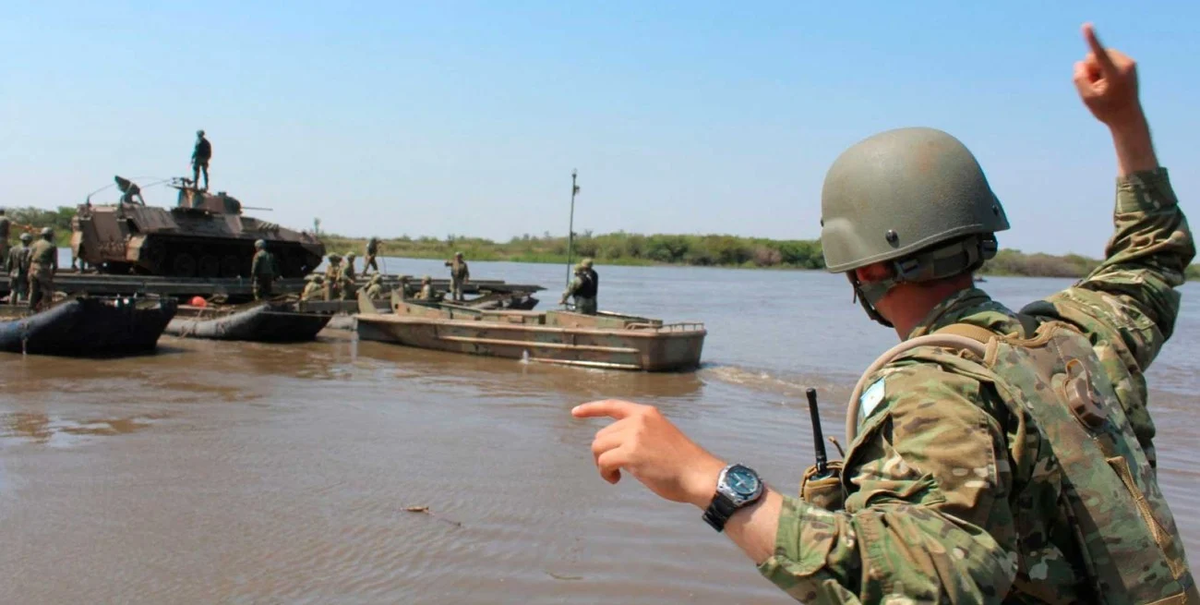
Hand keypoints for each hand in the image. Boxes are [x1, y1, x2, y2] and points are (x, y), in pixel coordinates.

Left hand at [572, 399, 725, 507]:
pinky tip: (616, 480)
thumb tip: (614, 449)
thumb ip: (639, 436)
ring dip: (603, 465)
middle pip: (602, 435)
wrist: (698, 474)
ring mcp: (634, 435)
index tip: (575, 412)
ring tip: (617, 475)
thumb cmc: (682, 464)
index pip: (613, 405)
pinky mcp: (631, 453)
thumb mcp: (662, 437)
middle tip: (616, 470)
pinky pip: (604, 462)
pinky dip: (605, 473)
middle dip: (604, 453)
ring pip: (599, 448)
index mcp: (646, 413)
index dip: (591, 409)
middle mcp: (639, 420)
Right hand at [1073, 23, 1140, 126]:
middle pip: (1095, 56)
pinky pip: (1108, 59)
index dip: (1092, 40)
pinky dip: (1104, 68)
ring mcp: (1129, 62)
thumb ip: (1079, 79)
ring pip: (1100, 56)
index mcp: (1115, 74)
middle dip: (1091, 68)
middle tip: (1097, 87)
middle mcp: (1125, 65)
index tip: (1086, 26)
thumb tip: (1080, 63)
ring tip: (1104, 86)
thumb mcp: (1087, 98)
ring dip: (1097, 69)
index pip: (1099, 54)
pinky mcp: (1129, 63)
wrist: (1128, 118)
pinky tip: (1110, 82)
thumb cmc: (1107, 110)